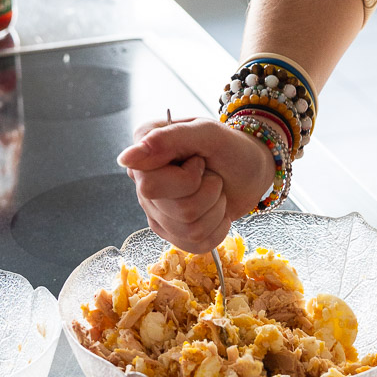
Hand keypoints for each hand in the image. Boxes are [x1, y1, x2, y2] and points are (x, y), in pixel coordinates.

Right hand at [117, 116, 274, 251]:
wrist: (251, 171)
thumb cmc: (230, 147)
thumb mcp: (207, 132)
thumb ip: (168, 139)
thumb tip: (126, 158)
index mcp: (144, 153)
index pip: (150, 185)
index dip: (187, 178)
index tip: (198, 160)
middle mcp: (143, 183)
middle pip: (175, 210)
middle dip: (207, 192)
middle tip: (210, 174)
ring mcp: (156, 211)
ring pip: (189, 229)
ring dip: (216, 207)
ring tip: (215, 189)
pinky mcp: (172, 233)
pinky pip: (196, 244)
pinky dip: (218, 226)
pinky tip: (215, 209)